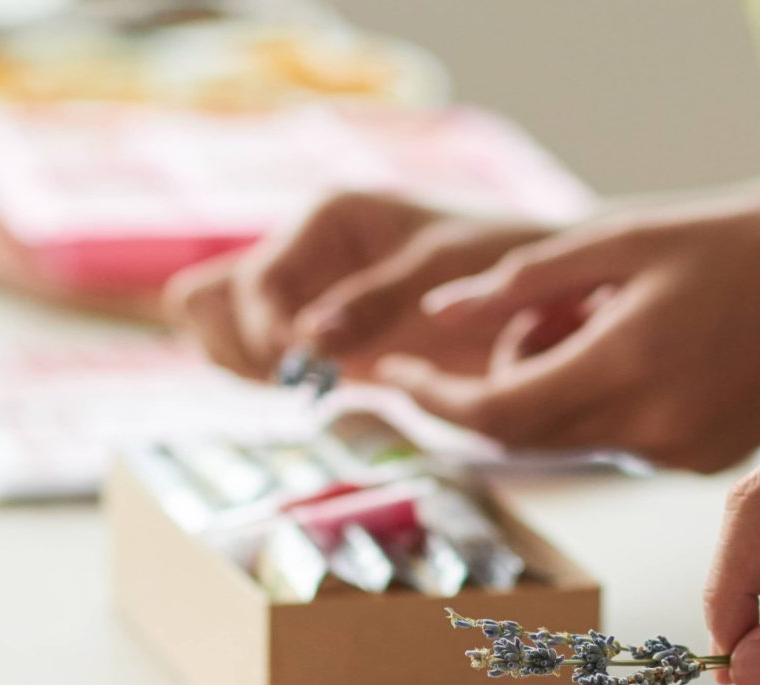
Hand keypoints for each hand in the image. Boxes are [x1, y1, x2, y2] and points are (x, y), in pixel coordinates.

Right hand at [165, 190, 550, 379]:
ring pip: (223, 330)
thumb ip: (374, 303)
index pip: (252, 281)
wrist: (549, 288)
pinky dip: (270, 381)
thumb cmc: (505, 261)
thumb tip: (306, 342)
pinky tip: (319, 393)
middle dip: (242, 348)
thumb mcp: (445, 271)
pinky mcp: (325, 336)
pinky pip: (262, 359)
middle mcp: (307, 252)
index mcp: (328, 217)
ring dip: (247, 367)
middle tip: (299, 381)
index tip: (300, 368)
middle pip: (210, 301)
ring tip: (307, 387)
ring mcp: (310, 295)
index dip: (262, 330)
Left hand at [377, 203, 759, 470]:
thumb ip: (527, 279)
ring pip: (566, 441)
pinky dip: (590, 406)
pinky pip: (612, 443)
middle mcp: (646, 427)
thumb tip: (437, 312)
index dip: (435, 402)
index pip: (495, 414)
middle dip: (476, 400)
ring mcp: (672, 456)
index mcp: (625, 364)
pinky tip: (630, 350)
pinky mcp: (693, 465)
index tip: (396, 376)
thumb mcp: (629, 238)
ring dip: (539, 397)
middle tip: (466, 351)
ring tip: (583, 323)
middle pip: (521, 439)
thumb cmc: (746, 248)